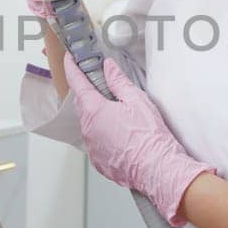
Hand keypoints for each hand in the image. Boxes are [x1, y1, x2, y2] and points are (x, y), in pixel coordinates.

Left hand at [63, 55, 215, 226]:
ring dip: (97, 115)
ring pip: (89, 124)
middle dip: (88, 91)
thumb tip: (108, 67)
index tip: (70, 59)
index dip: (72, 68)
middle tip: (99, 82)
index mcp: (94, 110)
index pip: (77, 83)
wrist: (157, 168)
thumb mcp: (136, 100)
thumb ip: (118, 81)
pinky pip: (96, 142)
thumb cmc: (149, 136)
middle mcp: (88, 129)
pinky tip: (120, 134)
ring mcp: (92, 147)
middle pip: (82, 104)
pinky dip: (103, 134)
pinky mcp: (99, 161)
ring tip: (116, 112)